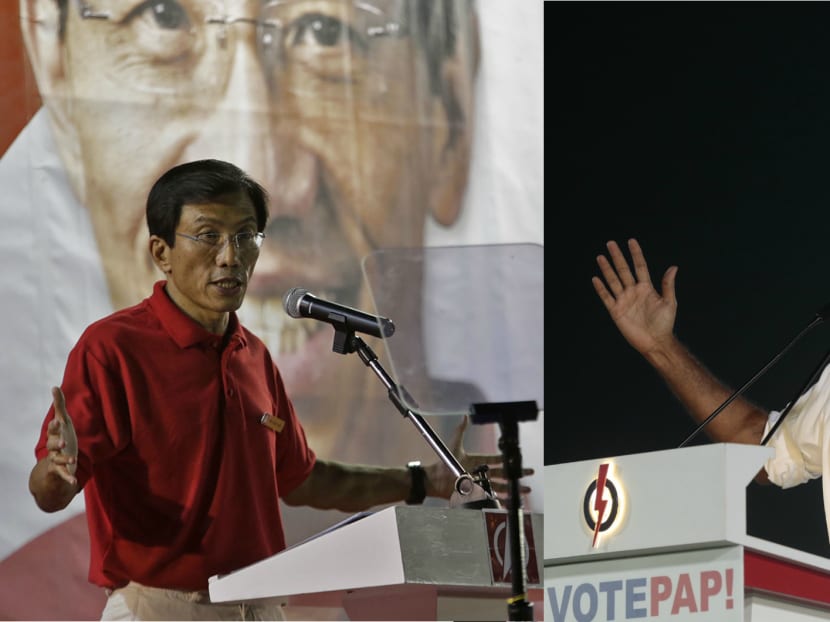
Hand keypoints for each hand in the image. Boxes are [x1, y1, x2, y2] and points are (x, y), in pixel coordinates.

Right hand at [45, 386, 77, 485]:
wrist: (53, 466)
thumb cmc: (60, 439)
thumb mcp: (62, 422)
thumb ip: (59, 405)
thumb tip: (54, 386)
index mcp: (55, 436)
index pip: (53, 430)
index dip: (55, 426)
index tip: (58, 420)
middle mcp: (53, 448)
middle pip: (52, 445)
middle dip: (56, 442)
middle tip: (62, 441)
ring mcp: (56, 460)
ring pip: (57, 459)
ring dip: (64, 459)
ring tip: (72, 459)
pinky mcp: (60, 471)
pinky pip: (64, 475)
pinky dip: (68, 478)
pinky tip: (74, 482)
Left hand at [425, 416, 533, 502]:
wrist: (435, 479)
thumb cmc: (444, 461)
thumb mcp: (454, 444)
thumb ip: (461, 431)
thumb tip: (465, 416)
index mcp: (478, 461)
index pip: (496, 460)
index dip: (507, 460)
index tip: (516, 459)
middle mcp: (481, 473)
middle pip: (502, 474)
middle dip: (515, 474)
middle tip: (528, 472)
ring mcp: (479, 484)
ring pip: (500, 487)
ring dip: (513, 489)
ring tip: (525, 490)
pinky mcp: (476, 494)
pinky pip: (491, 497)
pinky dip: (502, 500)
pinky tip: (511, 502)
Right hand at [592, 238, 678, 354]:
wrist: (655, 341)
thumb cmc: (664, 323)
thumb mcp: (670, 303)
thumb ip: (668, 285)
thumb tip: (673, 267)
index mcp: (646, 288)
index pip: (639, 266)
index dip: (635, 254)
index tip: (631, 241)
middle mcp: (633, 291)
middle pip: (623, 270)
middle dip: (617, 256)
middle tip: (611, 243)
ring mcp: (623, 300)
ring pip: (613, 280)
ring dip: (606, 269)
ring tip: (601, 257)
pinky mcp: (616, 311)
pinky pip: (606, 297)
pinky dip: (601, 288)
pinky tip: (596, 279)